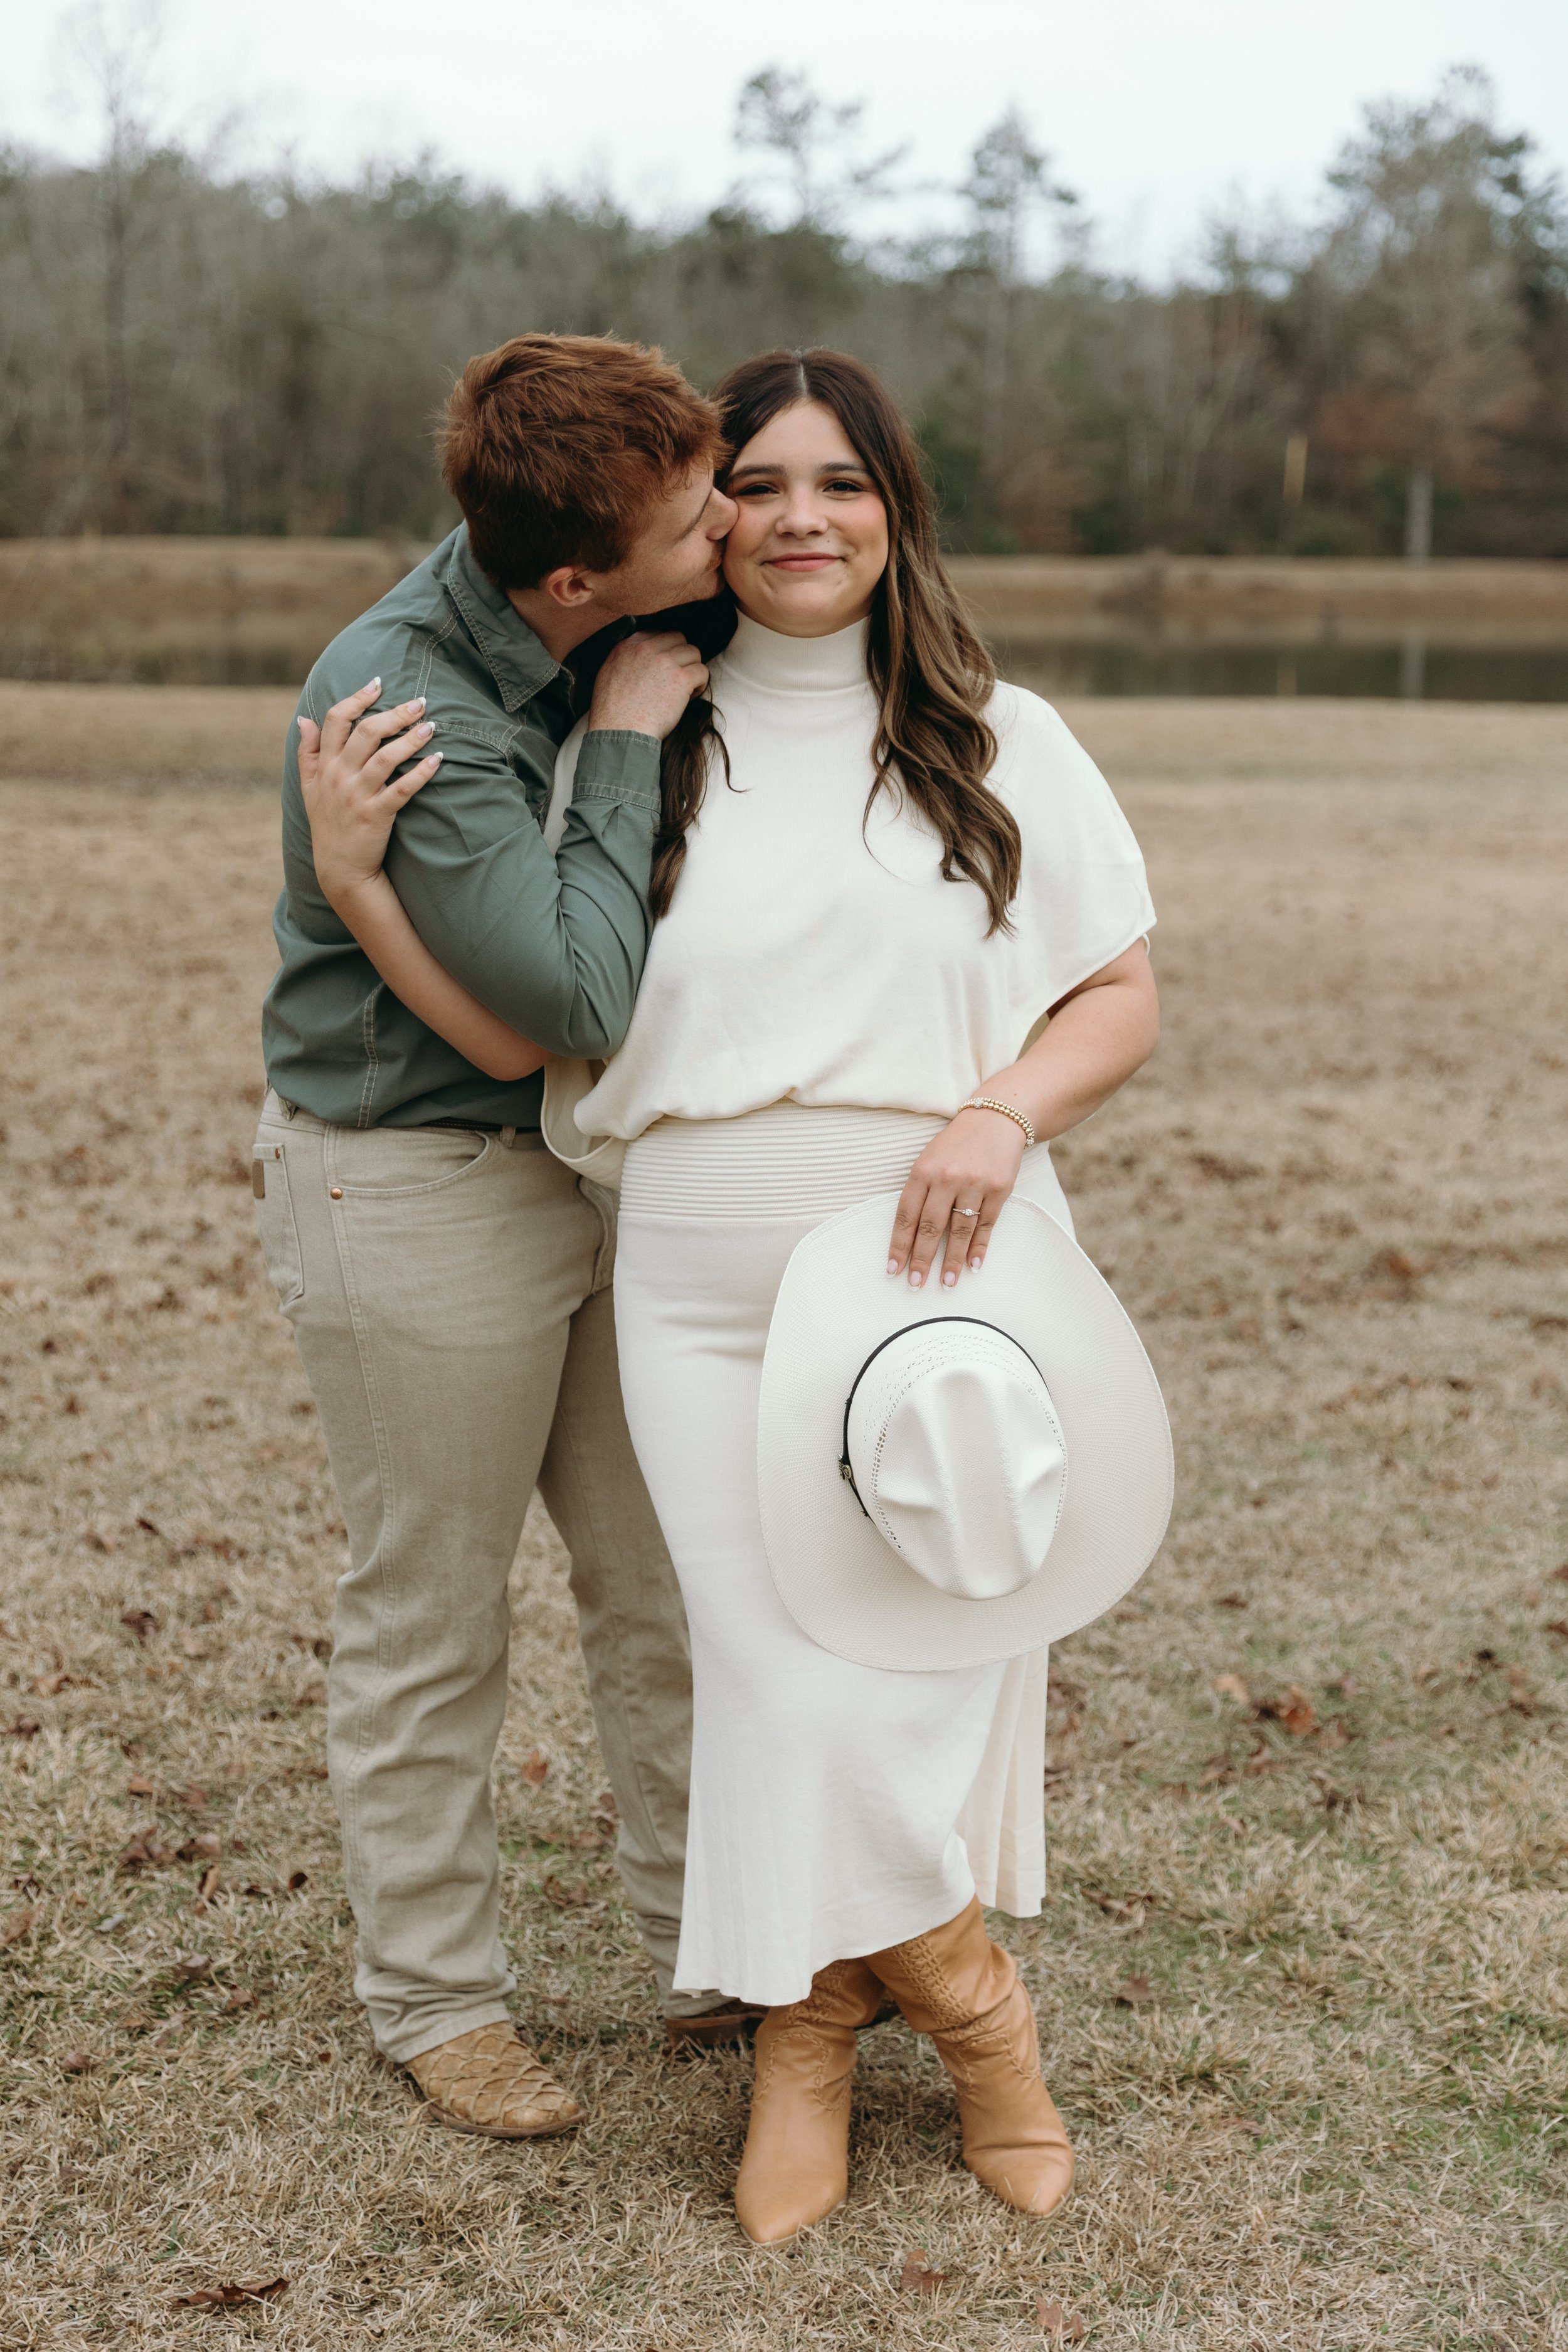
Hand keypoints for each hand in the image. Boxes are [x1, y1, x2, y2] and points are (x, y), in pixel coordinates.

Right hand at [298, 680, 441, 905]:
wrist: (340, 869)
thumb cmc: (329, 824)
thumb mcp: (309, 787)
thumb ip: (307, 752)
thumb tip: (303, 719)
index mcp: (324, 765)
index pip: (335, 721)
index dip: (356, 698)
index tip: (378, 683)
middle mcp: (338, 777)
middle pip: (365, 732)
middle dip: (394, 713)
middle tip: (420, 702)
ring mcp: (356, 796)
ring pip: (384, 758)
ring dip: (410, 739)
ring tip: (432, 726)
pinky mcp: (376, 815)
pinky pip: (402, 789)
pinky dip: (421, 773)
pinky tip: (438, 760)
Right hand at [588, 630, 707, 739]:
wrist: (619, 732)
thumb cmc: (612, 712)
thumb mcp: (608, 674)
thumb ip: (625, 659)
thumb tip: (639, 657)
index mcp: (628, 645)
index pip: (658, 634)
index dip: (666, 650)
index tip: (665, 667)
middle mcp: (647, 648)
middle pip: (678, 638)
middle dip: (681, 656)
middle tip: (678, 677)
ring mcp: (665, 662)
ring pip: (694, 652)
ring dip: (692, 669)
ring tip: (685, 688)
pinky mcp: (680, 679)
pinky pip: (702, 671)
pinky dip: (700, 684)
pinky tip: (691, 696)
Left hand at [887, 1106, 1027, 1289]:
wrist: (997, 1119)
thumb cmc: (957, 1144)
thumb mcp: (929, 1159)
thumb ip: (919, 1191)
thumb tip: (910, 1234)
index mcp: (923, 1171)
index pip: (907, 1215)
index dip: (899, 1245)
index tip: (893, 1269)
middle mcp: (948, 1178)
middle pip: (931, 1227)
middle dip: (921, 1259)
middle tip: (915, 1284)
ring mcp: (975, 1184)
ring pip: (960, 1230)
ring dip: (952, 1259)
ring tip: (946, 1282)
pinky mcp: (999, 1189)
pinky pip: (987, 1224)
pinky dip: (979, 1247)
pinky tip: (973, 1265)